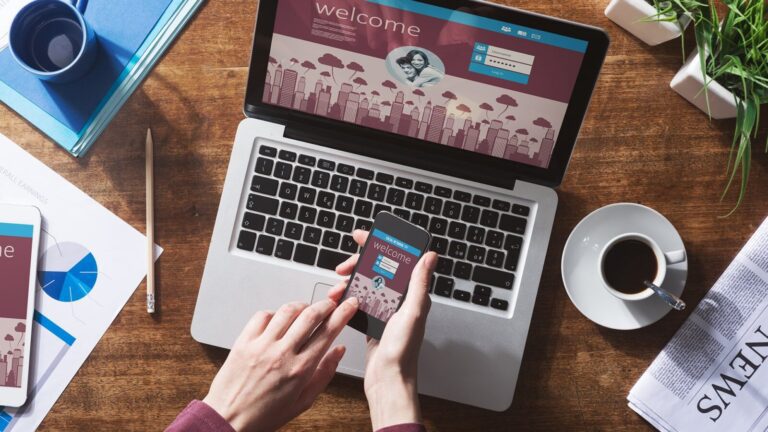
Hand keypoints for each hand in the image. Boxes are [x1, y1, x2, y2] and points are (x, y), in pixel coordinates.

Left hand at [202, 295, 358, 431]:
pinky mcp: (244, 341)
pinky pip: (263, 315)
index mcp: (300, 369)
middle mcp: (282, 354)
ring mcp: (262, 345)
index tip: (349, 304)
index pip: (328, 332)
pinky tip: (278, 321)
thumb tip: (339, 351)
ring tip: (306, 310)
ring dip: (302, 305)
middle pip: (311, 315)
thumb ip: (324, 373)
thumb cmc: (264, 415)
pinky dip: (275, 313)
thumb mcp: (303, 401)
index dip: (343, 313)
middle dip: (326, 304)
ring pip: (288, 310)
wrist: (228, 420)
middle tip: (331, 303)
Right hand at [330, 230, 437, 429]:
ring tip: (337, 288)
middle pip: (376, 270)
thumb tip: (430, 256)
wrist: (388, 381)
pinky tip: (338, 300)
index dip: (380, 246)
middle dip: (357, 265)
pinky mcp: (373, 322)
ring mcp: (385, 311)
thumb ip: (419, 283)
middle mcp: (400, 301)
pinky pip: (358, 303)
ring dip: (349, 283)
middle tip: (343, 266)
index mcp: (412, 295)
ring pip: (364, 285)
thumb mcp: (413, 312)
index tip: (363, 237)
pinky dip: (347, 299)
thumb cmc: (403, 352)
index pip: (397, 261)